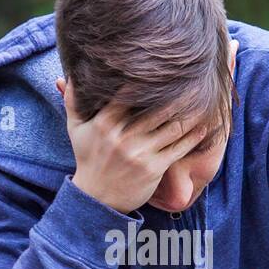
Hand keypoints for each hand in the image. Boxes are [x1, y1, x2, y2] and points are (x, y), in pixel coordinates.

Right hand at [57, 78, 207, 212]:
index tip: (164, 68)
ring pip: (172, 127)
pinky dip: (193, 136)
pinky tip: (203, 126)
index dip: (148, 80)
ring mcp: (140, 153)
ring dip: (190, 113)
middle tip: (194, 79)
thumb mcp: (75, 130)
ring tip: (203, 99)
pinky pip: (178, 148)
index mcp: (105, 123)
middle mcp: (123, 137)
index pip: (129, 94)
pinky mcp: (154, 168)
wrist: (97, 200)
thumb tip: (65, 76)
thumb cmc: (88, 160)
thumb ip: (71, 102)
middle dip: (178, 93)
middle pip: (157, 108)